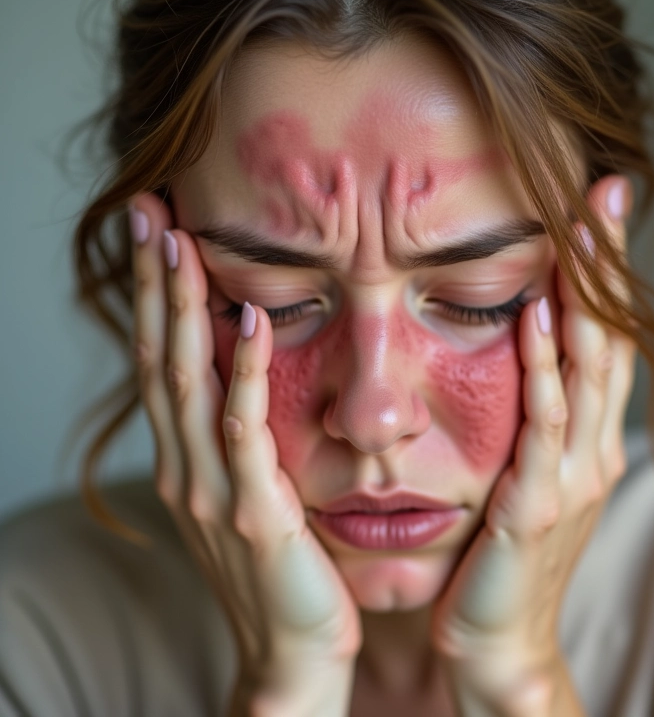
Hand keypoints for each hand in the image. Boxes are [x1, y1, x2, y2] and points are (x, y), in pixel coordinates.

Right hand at [129, 192, 361, 715]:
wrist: (292, 654)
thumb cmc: (278, 570)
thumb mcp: (244, 495)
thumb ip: (235, 442)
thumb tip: (244, 382)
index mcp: (185, 460)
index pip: (162, 360)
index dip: (157, 296)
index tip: (160, 234)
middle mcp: (183, 467)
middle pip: (160, 356)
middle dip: (154, 282)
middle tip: (149, 210)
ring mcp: (210, 490)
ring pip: (186, 382)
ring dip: (182, 308)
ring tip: (181, 240)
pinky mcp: (250, 513)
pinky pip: (241, 431)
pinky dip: (239, 373)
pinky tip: (247, 320)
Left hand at [430, 176, 635, 714]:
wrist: (496, 633)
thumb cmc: (501, 552)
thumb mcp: (524, 474)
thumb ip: (530, 424)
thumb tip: (516, 363)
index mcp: (585, 440)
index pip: (599, 341)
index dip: (602, 278)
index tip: (593, 213)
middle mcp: (591, 449)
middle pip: (606, 340)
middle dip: (607, 268)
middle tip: (605, 195)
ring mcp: (571, 475)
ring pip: (586, 370)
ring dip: (584, 298)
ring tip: (582, 230)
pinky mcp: (536, 502)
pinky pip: (544, 424)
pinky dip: (545, 369)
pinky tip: (536, 318)